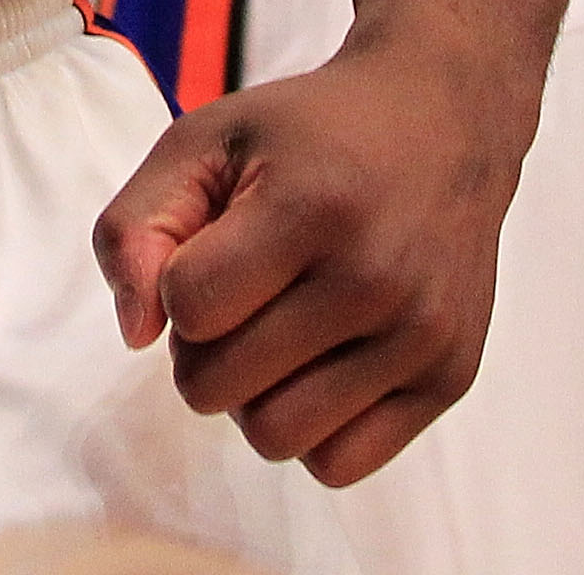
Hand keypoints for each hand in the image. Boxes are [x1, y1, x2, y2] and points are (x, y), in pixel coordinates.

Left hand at [91, 36, 518, 485]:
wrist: (443, 120)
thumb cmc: (307, 135)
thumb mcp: (203, 141)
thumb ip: (132, 228)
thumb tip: (136, 335)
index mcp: (311, 207)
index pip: (190, 308)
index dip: (177, 285)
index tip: (212, 248)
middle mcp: (375, 278)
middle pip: (218, 388)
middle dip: (203, 348)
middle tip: (240, 294)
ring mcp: (421, 336)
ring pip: (274, 439)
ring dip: (251, 396)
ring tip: (275, 333)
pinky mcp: (451, 376)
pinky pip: (338, 464)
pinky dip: (310, 429)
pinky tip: (319, 364)